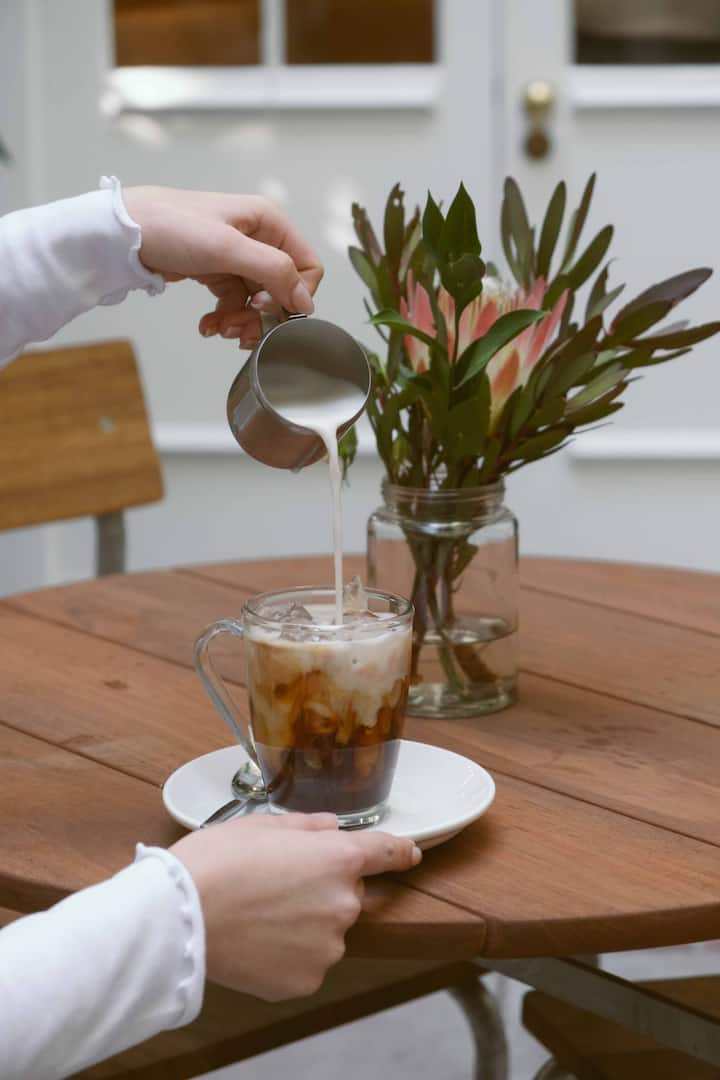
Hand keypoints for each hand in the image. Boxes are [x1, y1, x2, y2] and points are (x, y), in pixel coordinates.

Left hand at [121, 187, 323, 348]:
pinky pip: (234, 304)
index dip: (293, 294)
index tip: (266, 308)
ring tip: (220, 328)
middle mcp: (257, 238)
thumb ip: (273, 272)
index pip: (307, 267)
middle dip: (262, 315)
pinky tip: (208, 325)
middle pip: (281, 290)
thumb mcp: (227, 248)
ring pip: (258, 302)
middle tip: (240, 329)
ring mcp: (236, 257)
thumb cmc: (170, 225)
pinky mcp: (216, 272)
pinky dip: (224, 319)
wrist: (123, 232)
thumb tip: (304, 302)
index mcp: (268, 222)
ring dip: (242, 321)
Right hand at [171, 813, 421, 1000]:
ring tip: (260, 914)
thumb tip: (328, 829)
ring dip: (306, 923)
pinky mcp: (305, 980)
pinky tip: (257, 940)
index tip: (410, 854)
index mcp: (339, 858)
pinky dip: (289, 954)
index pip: (386, 853)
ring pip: (326, 930)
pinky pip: (307, 962)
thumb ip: (307, 827)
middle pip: (347, 893)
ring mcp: (327, 947)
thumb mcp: (263, 825)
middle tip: (277, 884)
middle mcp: (343, 904)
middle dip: (323, 887)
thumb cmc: (217, 862)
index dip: (400, 852)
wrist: (179, 916)